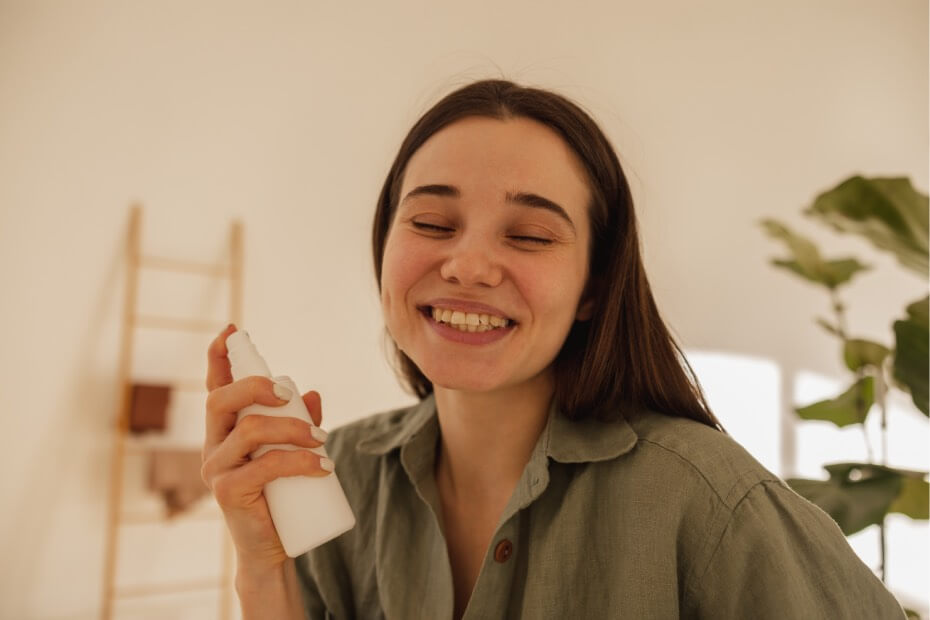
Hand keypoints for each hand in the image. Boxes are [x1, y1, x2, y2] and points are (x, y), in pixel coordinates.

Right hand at [201, 324, 331, 568]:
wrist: (271, 548)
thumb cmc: (279, 496)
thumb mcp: (292, 453)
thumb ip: (300, 423)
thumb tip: (314, 395)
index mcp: (223, 430)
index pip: (214, 388)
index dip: (217, 357)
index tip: (230, 331)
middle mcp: (212, 445)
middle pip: (221, 400)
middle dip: (256, 386)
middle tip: (290, 395)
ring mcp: (216, 469)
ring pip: (249, 430)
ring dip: (293, 429)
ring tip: (323, 441)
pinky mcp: (227, 493)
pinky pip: (264, 467)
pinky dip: (299, 461)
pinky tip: (323, 465)